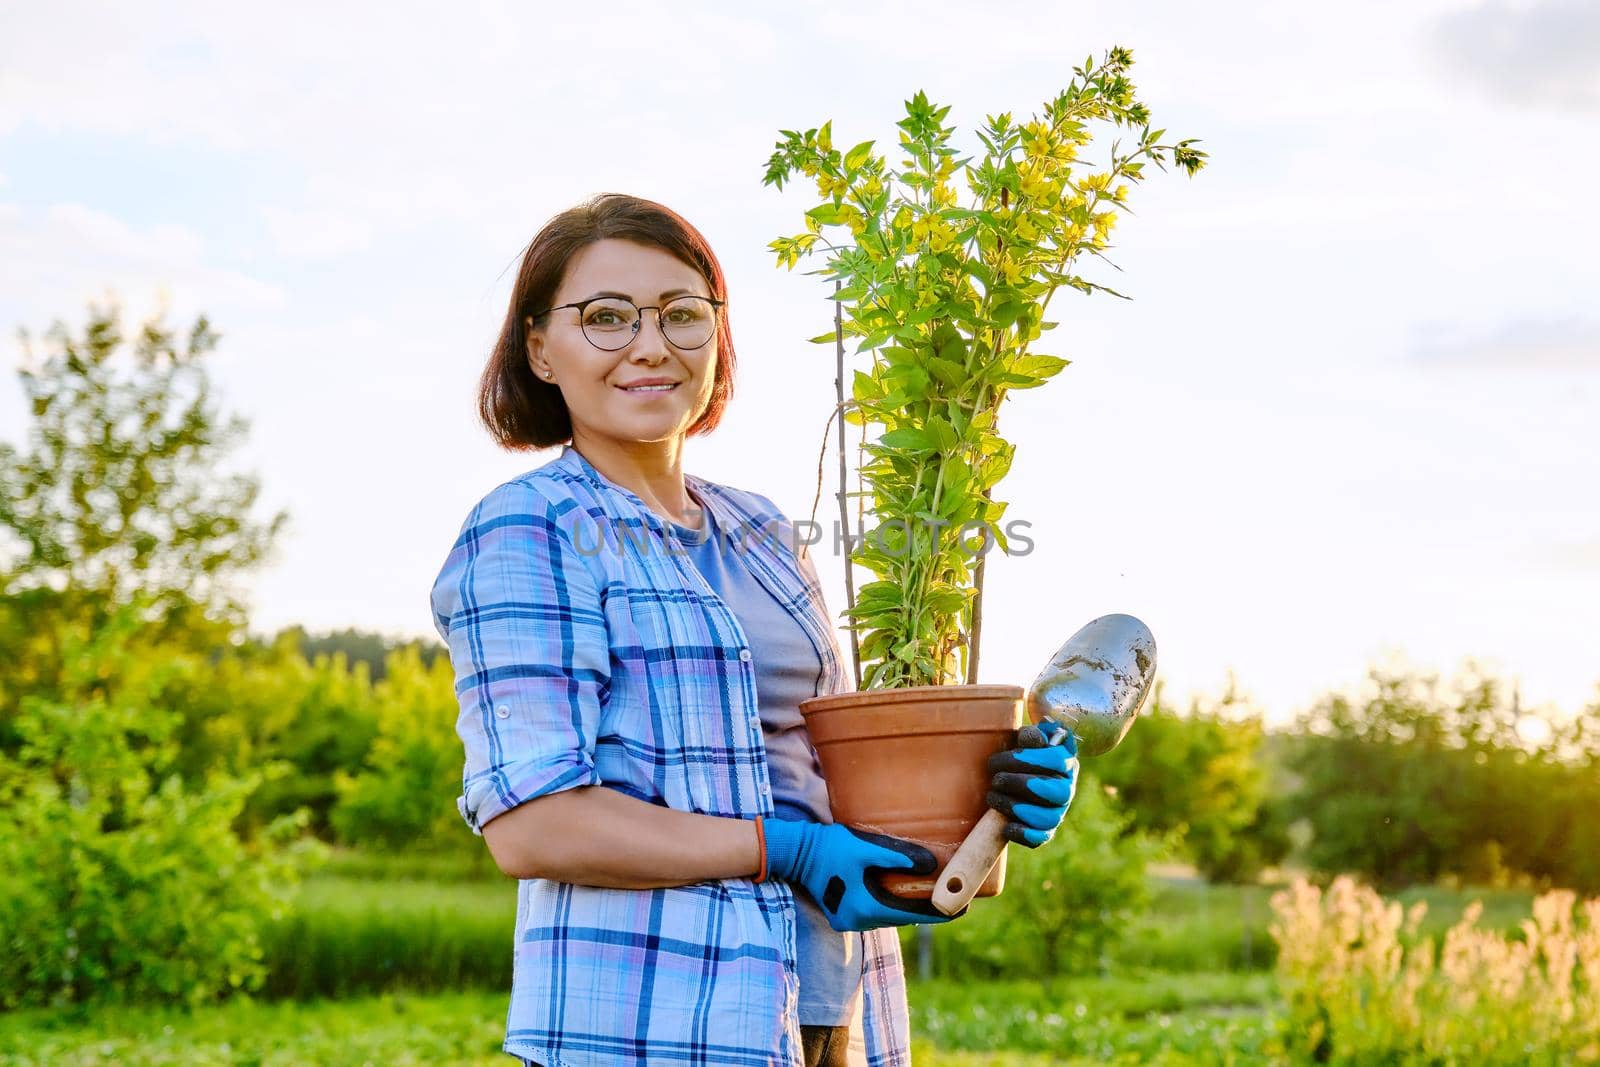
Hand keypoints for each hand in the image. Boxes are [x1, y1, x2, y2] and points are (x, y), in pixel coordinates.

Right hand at [762, 819, 962, 931]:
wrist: (794, 852)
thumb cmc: (829, 847)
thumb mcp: (865, 848)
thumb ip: (897, 856)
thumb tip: (930, 864)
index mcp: (865, 908)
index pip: (911, 915)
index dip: (937, 912)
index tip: (960, 909)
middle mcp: (858, 921)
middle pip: (900, 918)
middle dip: (925, 909)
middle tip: (950, 898)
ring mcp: (848, 920)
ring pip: (888, 916)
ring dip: (907, 907)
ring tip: (932, 896)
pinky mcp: (843, 913)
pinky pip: (875, 912)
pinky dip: (891, 904)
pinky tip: (902, 893)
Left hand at [985, 720, 1078, 846]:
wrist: (1019, 775)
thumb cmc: (1023, 753)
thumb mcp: (1026, 740)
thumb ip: (1030, 737)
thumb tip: (1032, 736)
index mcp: (1065, 762)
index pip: (1057, 761)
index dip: (1029, 759)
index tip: (1003, 757)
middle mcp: (1067, 788)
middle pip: (1056, 791)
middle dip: (1020, 784)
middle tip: (995, 779)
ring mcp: (1058, 811)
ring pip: (1048, 817)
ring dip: (1016, 808)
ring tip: (993, 797)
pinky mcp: (1046, 830)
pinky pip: (1041, 838)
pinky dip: (1024, 834)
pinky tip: (1005, 825)